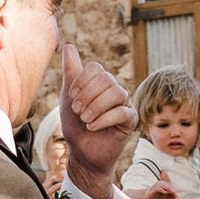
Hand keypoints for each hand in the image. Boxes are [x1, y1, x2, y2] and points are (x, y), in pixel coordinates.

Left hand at [60, 44, 137, 191]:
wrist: (83, 154)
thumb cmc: (75, 126)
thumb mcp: (68, 97)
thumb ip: (70, 72)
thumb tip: (68, 45)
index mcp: (101, 83)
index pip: (96, 68)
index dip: (82, 81)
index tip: (72, 97)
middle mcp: (115, 90)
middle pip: (107, 78)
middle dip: (88, 94)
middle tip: (77, 111)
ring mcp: (125, 104)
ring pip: (116, 92)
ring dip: (96, 107)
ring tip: (85, 119)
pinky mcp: (131, 120)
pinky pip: (123, 112)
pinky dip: (104, 118)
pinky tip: (92, 127)